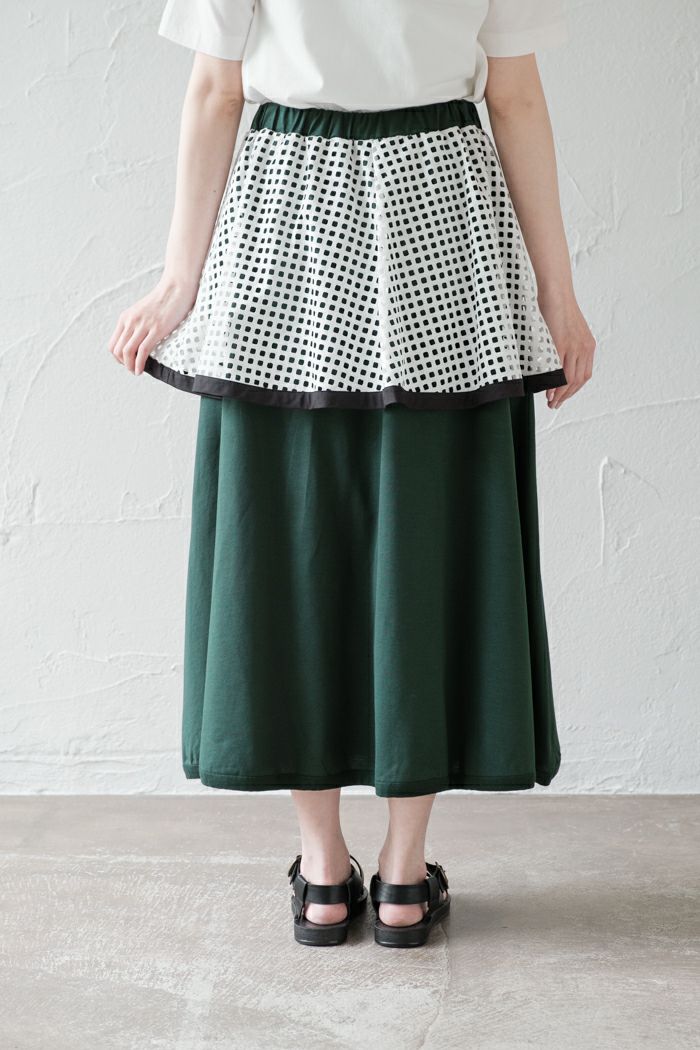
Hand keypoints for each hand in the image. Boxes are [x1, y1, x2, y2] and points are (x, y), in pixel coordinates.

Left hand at [108, 276, 198, 375]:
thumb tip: (138, 339)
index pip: (113, 344)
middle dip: (123, 364)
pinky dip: (139, 364)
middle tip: (132, 369)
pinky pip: (142, 351)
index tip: (127, 362)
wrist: (176, 288)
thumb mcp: (143, 311)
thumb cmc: (164, 300)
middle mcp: (131, 321)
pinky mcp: (156, 329)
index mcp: (126, 318)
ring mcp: (143, 325)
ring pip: (127, 352)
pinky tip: (141, 370)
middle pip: (117, 350)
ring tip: (136, 372)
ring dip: (130, 366)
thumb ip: (137, 324)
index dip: (117, 358)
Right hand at [538, 288, 596, 409]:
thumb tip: (557, 364)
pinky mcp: (562, 342)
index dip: (573, 390)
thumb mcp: (568, 331)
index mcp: (588, 345)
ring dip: (560, 393)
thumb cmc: (558, 309)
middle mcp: (585, 347)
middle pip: (578, 380)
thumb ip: (566, 348)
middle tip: (555, 404)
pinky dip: (554, 382)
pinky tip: (548, 389)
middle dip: (566, 396)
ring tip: (550, 401)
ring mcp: (574, 346)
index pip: (584, 375)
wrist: (557, 292)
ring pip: (569, 378)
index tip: (562, 397)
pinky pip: (559, 368)